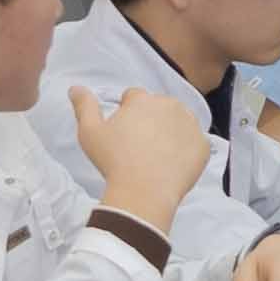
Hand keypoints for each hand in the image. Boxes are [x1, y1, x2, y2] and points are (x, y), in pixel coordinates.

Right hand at [72, 83, 212, 227]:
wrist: (144, 192)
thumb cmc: (113, 161)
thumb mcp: (89, 132)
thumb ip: (84, 106)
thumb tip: (76, 88)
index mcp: (142, 100)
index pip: (133, 96)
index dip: (126, 112)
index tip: (123, 132)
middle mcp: (170, 105)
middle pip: (158, 107)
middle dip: (150, 120)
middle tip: (139, 146)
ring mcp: (190, 125)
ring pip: (179, 122)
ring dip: (170, 132)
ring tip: (156, 155)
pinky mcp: (203, 145)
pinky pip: (194, 143)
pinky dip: (186, 151)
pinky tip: (172, 166)